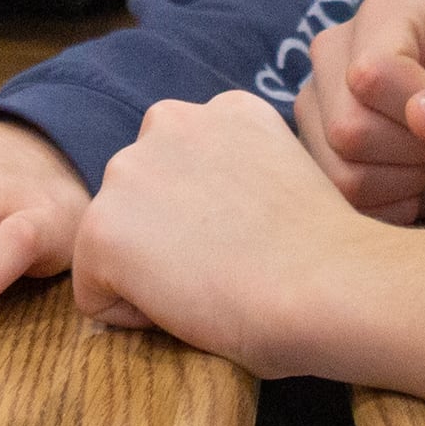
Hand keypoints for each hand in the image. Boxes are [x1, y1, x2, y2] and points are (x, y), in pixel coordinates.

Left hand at [69, 91, 381, 368]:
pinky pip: (95, 293)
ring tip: (209, 287)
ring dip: (147, 273)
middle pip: (140, 202)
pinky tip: (187, 308)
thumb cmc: (330, 259)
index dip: (208, 222)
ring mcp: (130, 171)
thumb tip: (216, 220)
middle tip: (226, 269)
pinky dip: (130, 315)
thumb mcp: (288, 180)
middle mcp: (171, 122)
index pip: (182, 171)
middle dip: (167, 239)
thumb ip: (238, 178)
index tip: (251, 243)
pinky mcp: (103, 227)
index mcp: (225, 111)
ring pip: (114, 243)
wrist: (328, 286)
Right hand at [294, 0, 424, 224]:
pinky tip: (410, 181)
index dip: (415, 110)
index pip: (370, 75)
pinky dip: (387, 204)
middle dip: (409, 150)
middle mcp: (339, 52)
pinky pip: (338, 200)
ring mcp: (321, 104)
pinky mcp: (319, 152)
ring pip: (339, 170)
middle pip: (346, 127)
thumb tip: (420, 117)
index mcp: (387, 15)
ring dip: (400, 180)